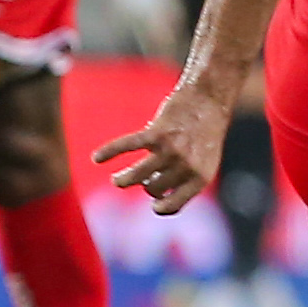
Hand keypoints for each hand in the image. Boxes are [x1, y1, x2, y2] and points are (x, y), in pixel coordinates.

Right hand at [93, 81, 235, 215]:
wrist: (210, 100)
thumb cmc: (204, 133)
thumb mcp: (205, 162)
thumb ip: (185, 180)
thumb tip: (155, 196)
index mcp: (201, 177)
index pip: (173, 206)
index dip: (160, 206)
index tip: (154, 202)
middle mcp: (187, 166)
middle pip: (152, 189)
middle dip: (147, 184)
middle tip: (147, 173)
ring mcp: (171, 150)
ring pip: (136, 177)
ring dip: (122, 180)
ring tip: (116, 180)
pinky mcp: (156, 133)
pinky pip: (126, 146)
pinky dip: (109, 152)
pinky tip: (96, 158)